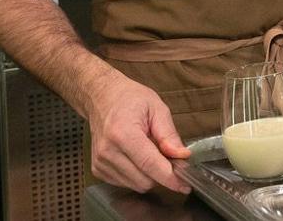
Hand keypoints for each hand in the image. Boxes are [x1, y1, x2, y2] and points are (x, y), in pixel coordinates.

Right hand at [86, 69, 191, 193]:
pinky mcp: (98, 170)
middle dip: (161, 173)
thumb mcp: (156, 108)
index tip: (185, 185)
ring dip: (149, 175)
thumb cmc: (129, 99)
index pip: (149, 164)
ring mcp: (100, 162)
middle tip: (167, 156)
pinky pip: (125, 183)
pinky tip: (136, 157)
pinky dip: (137, 175)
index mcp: (123, 133)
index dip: (170, 178)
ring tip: (148, 151)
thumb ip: (169, 134)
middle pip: (144, 180)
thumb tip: (182, 155)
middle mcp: (108, 151)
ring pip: (136, 185)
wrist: (101, 98)